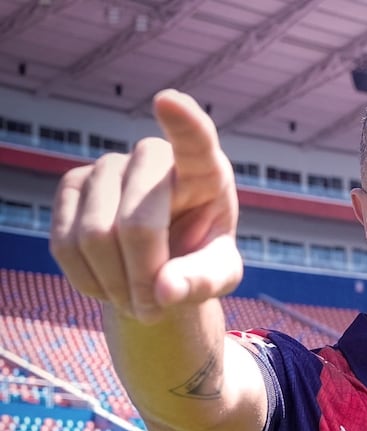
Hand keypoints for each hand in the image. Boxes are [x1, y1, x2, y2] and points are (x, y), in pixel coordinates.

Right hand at [49, 90, 241, 323]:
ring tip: (137, 303)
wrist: (161, 263)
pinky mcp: (71, 188)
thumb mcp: (219, 276)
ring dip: (115, 286)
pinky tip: (109, 286)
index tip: (168, 101)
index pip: (195, 140)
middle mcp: (152, 157)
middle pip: (136, 223)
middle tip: (155, 311)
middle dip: (143, 278)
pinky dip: (89, 281)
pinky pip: (65, 245)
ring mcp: (107, 167)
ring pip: (95, 237)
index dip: (183, 122)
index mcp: (203, 170)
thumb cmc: (201, 260)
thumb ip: (202, 283)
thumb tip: (163, 291)